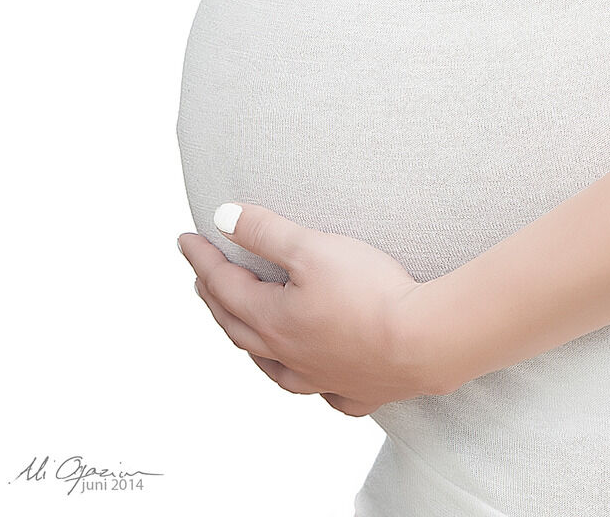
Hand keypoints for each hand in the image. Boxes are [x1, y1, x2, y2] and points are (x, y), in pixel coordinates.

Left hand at [178, 203, 439, 414]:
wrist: (424, 342)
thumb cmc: (369, 291)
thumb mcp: (312, 248)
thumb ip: (265, 232)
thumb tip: (222, 218)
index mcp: (272, 320)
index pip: (224, 285)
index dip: (202, 258)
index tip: (185, 238)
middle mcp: (288, 357)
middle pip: (238, 327)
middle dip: (215, 297)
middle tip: (202, 277)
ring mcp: (321, 379)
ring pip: (271, 365)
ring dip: (249, 341)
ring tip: (242, 326)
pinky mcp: (356, 391)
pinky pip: (322, 391)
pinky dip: (306, 379)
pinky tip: (311, 374)